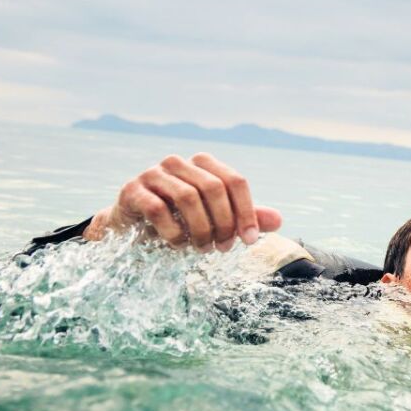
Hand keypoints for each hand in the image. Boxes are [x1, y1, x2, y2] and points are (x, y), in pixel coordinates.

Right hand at [84, 153, 281, 250]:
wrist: (132, 229)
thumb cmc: (178, 221)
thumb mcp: (215, 220)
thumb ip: (244, 217)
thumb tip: (279, 220)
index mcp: (202, 164)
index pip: (235, 181)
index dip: (247, 211)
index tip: (250, 240)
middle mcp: (178, 162)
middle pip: (214, 188)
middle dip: (224, 223)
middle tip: (223, 248)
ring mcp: (153, 173)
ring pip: (188, 197)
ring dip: (200, 229)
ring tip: (201, 248)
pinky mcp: (132, 190)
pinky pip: (159, 210)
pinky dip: (174, 233)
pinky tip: (178, 245)